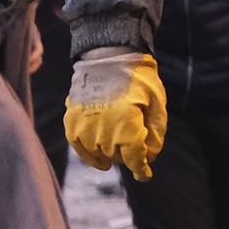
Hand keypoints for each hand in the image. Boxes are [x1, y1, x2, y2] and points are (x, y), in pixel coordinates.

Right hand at [64, 47, 168, 178]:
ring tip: (119, 146)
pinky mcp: (71, 120)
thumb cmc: (138, 78)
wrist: (108, 54)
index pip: (134, 158)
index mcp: (125, 124)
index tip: (145, 174)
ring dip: (110, 154)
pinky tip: (100, 157)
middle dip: (129, 155)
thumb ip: (155, 132)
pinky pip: (78, 146)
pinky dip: (89, 154)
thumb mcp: (157, 102)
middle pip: (117, 156)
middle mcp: (101, 128)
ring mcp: (83, 124)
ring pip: (98, 154)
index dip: (141, 169)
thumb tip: (150, 157)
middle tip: (137, 144)